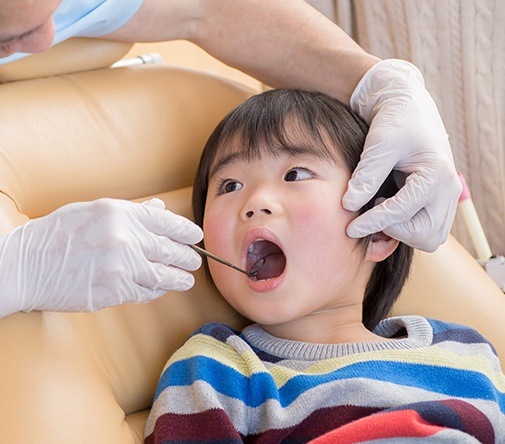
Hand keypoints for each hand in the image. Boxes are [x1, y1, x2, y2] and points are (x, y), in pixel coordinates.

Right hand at [0, 198, 202, 317]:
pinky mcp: (114, 291)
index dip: (186, 231)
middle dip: (187, 257)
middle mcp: (124, 238)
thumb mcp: (94, 211)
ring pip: (162, 275)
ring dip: (179, 278)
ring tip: (187, 280)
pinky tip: (159, 289)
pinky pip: (145, 292)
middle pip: (169, 250)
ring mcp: (120, 266)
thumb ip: (132, 212)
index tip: (196, 236)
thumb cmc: (58, 235)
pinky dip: (155, 291)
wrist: (25, 266)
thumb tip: (161, 210)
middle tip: (195, 261)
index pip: (166, 222)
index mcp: (120, 213)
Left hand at [344, 59, 461, 251]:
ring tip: (379, 209)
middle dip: (395, 230)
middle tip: (370, 213)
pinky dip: (407, 227)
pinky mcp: (438, 199)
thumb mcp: (379, 144)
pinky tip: (386, 208)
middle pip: (425, 235)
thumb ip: (366, 176)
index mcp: (438, 175)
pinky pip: (427, 228)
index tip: (350, 228)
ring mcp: (447, 196)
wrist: (407, 106)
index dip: (373, 222)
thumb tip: (349, 205)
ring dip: (402, 231)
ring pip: (429, 236)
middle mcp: (449, 189)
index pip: (402, 213)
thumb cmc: (396, 119)